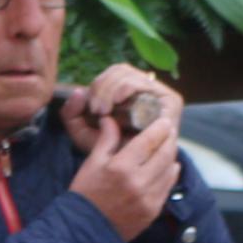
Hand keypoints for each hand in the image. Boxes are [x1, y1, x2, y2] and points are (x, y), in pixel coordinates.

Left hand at [61, 61, 175, 151]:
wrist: (130, 171)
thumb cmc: (109, 151)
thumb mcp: (83, 132)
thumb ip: (72, 114)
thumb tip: (78, 92)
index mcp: (127, 91)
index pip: (113, 73)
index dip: (99, 84)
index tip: (90, 107)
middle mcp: (145, 89)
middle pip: (121, 71)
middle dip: (103, 88)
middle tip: (97, 110)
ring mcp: (159, 94)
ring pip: (131, 75)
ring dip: (112, 90)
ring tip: (105, 111)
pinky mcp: (170, 100)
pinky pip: (146, 85)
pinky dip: (126, 88)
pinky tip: (117, 102)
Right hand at [69, 98, 181, 239]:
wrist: (86, 229)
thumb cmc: (86, 193)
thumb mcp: (92, 163)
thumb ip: (106, 140)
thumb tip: (111, 119)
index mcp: (121, 167)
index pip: (148, 141)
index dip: (159, 128)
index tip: (164, 120)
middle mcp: (138, 182)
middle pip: (165, 154)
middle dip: (169, 139)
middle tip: (170, 130)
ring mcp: (148, 198)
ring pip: (170, 170)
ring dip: (172, 155)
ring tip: (169, 146)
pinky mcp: (153, 211)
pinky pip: (168, 187)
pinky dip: (171, 173)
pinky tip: (169, 166)